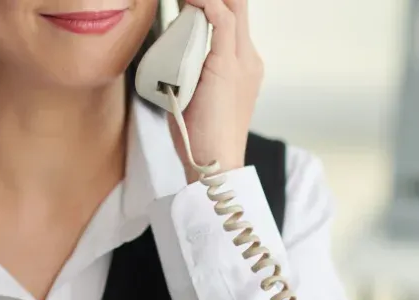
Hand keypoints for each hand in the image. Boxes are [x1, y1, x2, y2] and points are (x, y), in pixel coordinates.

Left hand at [167, 0, 263, 183]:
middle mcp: (248, 59)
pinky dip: (205, 4)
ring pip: (232, 7)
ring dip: (203, 0)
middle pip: (238, 6)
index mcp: (243, 66)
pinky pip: (222, 20)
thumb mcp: (195, 94)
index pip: (233, 18)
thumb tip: (171, 56)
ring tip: (182, 2)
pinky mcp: (228, 67)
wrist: (216, 165)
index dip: (213, 2)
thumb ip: (190, 70)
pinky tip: (189, 2)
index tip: (188, 3)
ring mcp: (242, 62)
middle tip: (186, 0)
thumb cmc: (202, 137)